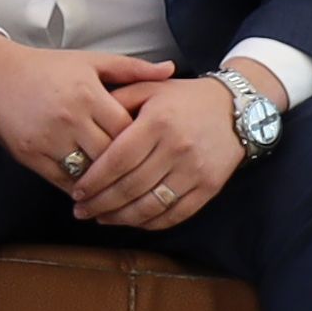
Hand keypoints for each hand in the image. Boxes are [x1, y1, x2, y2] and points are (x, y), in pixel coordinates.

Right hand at [0, 36, 171, 195]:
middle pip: (110, 155)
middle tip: (142, 176)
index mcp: (88, 93)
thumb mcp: (91, 61)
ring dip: (104, 182)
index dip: (141, 142)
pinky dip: (80, 187)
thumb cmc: (47, 67)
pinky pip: (62, 180)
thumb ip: (132, 68)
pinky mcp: (29, 154)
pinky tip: (91, 188)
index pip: (127, 130)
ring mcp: (47, 138)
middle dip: (126, 167)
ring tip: (119, 187)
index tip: (151, 149)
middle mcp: (69, 117)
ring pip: (88, 172)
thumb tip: (171, 70)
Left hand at [70, 73, 252, 232]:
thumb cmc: (184, 98)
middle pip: (131, 187)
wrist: (234, 109)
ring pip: (150, 205)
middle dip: (100, 204)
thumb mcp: (149, 88)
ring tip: (101, 218)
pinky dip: (150, 223)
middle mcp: (177, 148)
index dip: (94, 180)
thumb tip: (86, 122)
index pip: (117, 160)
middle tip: (81, 210)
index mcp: (158, 122)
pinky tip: (131, 221)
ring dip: (121, 218)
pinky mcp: (209, 187)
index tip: (77, 191)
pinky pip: (175, 214)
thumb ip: (117, 100)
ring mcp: (195, 171)